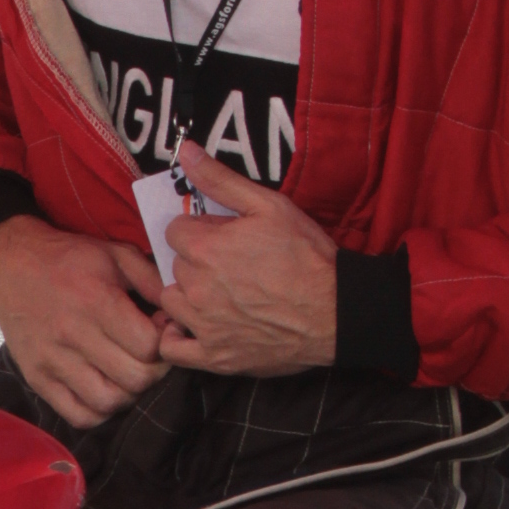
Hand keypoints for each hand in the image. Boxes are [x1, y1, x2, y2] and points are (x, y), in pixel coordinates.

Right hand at [0, 210, 166, 431]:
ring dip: (128, 393)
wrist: (9, 266)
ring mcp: (52, 361)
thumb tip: (177, 313)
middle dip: (153, 370)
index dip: (164, 342)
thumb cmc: (68, 260)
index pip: (149, 345)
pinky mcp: (37, 378)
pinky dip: (99, 411)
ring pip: (109, 401)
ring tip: (127, 373)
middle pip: (135, 378)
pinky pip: (78, 415)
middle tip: (149, 356)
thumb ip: (151, 280)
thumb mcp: (114, 254)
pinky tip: (104, 388)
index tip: (159, 331)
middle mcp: (72, 334)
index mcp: (95, 300)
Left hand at [156, 142, 336, 374]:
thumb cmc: (307, 256)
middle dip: (195, 261)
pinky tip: (193, 326)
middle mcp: (196, 287)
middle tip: (227, 264)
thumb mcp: (269, 205)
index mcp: (204, 248)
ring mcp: (203, 324)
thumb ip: (220, 180)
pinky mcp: (215, 356)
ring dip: (186, 295)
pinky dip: (177, 337)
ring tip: (216, 292)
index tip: (220, 236)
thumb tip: (185, 152)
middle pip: (173, 265)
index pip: (174, 230)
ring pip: (171, 302)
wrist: (337, 311)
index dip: (197, 230)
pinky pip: (173, 348)